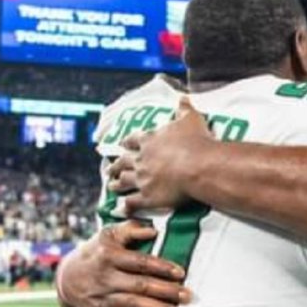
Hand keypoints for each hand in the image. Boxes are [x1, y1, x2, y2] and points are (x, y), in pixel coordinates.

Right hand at [57, 222, 190, 306]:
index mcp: (109, 256)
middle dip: (166, 291)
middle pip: (140, 285)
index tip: (180, 273)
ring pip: (133, 304)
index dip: (161, 267)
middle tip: (187, 295)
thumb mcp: (107, 236)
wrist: (66, 279)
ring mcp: (102, 298)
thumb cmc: (95, 254)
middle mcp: (105, 278)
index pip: (140, 262)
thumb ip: (130, 230)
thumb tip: (153, 230)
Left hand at [107, 96, 214, 214]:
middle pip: (124, 161)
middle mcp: (141, 159)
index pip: (134, 140)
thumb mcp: (190, 119)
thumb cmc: (196, 142)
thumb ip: (184, 109)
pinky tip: (120, 209)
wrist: (198, 166)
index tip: (122, 143)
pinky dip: (125, 206)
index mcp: (149, 140)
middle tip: (109, 168)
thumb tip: (183, 98)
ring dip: (116, 184)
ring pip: (124, 181)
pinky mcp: (147, 197)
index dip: (128, 142)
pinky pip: (132, 202)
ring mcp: (142, 179)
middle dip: (116, 165)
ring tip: (111, 186)